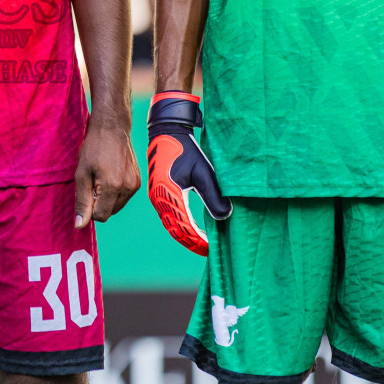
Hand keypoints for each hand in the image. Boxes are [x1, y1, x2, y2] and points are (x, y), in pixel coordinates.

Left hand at [73, 120, 140, 227]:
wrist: (112, 128)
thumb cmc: (94, 148)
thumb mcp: (81, 174)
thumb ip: (82, 201)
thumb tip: (80, 225)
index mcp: (113, 186)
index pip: (100, 216)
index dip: (89, 208)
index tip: (86, 191)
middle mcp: (128, 188)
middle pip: (109, 213)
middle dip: (98, 203)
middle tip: (93, 181)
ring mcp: (135, 185)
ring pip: (116, 206)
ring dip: (107, 199)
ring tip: (101, 177)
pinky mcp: (138, 182)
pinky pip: (123, 198)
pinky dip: (115, 193)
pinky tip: (110, 175)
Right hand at [145, 93, 229, 255]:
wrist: (167, 132)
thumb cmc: (186, 150)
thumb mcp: (204, 172)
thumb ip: (214, 195)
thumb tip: (225, 217)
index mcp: (169, 194)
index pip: (184, 226)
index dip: (198, 240)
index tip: (211, 248)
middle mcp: (160, 199)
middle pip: (175, 230)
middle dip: (191, 242)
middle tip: (208, 250)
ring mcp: (158, 197)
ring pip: (171, 225)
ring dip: (185, 236)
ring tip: (200, 245)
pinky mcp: (159, 193)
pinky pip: (169, 216)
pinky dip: (180, 226)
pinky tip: (190, 229)